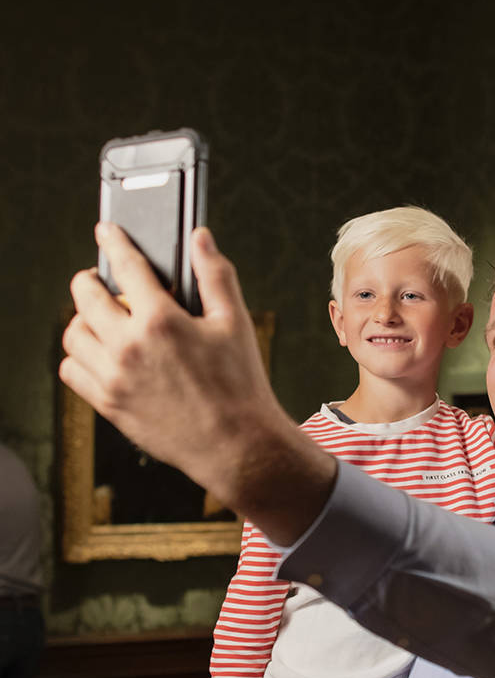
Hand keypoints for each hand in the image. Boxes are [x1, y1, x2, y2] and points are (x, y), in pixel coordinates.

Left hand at [61, 224, 334, 544]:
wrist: (236, 446)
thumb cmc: (240, 387)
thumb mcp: (234, 323)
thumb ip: (215, 275)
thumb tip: (201, 239)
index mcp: (161, 322)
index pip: (126, 267)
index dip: (114, 242)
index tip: (107, 232)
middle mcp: (129, 348)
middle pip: (84, 297)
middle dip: (89, 280)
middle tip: (100, 280)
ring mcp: (114, 378)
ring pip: (73, 335)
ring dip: (83, 320)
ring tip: (104, 320)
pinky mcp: (108, 404)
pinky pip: (71, 371)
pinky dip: (78, 357)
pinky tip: (101, 353)